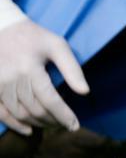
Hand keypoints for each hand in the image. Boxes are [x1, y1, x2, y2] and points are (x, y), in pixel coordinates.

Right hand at [0, 17, 88, 134]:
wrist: (0, 26)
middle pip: (36, 110)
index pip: (50, 100)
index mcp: (30, 68)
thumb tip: (84, 92)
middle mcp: (11, 79)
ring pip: (20, 114)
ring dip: (38, 123)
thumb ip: (72, 69)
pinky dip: (15, 124)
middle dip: (54, 121)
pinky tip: (28, 130)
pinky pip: (1, 112)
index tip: (75, 126)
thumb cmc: (33, 36)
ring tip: (52, 124)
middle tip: (66, 125)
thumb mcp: (57, 45)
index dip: (64, 116)